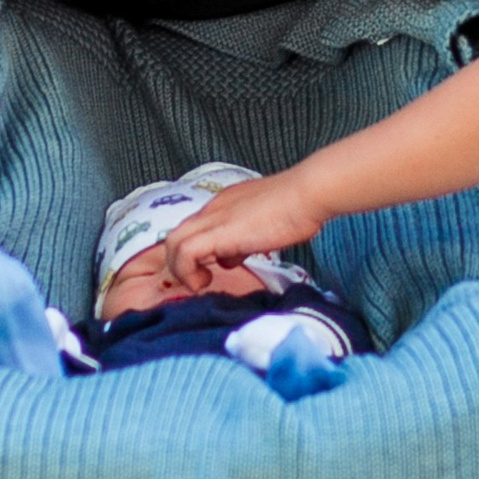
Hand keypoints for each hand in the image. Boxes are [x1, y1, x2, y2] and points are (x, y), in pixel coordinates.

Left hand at [162, 169, 326, 284]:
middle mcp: (212, 209)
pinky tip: (205, 282)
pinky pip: (185, 252)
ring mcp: (213, 218)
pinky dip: (188, 272)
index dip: (190, 253)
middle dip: (178, 263)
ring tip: (200, 283)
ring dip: (181, 269)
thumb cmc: (295, 208)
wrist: (306, 194)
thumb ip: (241, 242)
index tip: (202, 272)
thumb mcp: (260, 227)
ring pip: (173, 243)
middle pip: (175, 235)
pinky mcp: (219, 232)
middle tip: (196, 281)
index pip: (191, 229)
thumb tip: (229, 259)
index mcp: (221, 206)